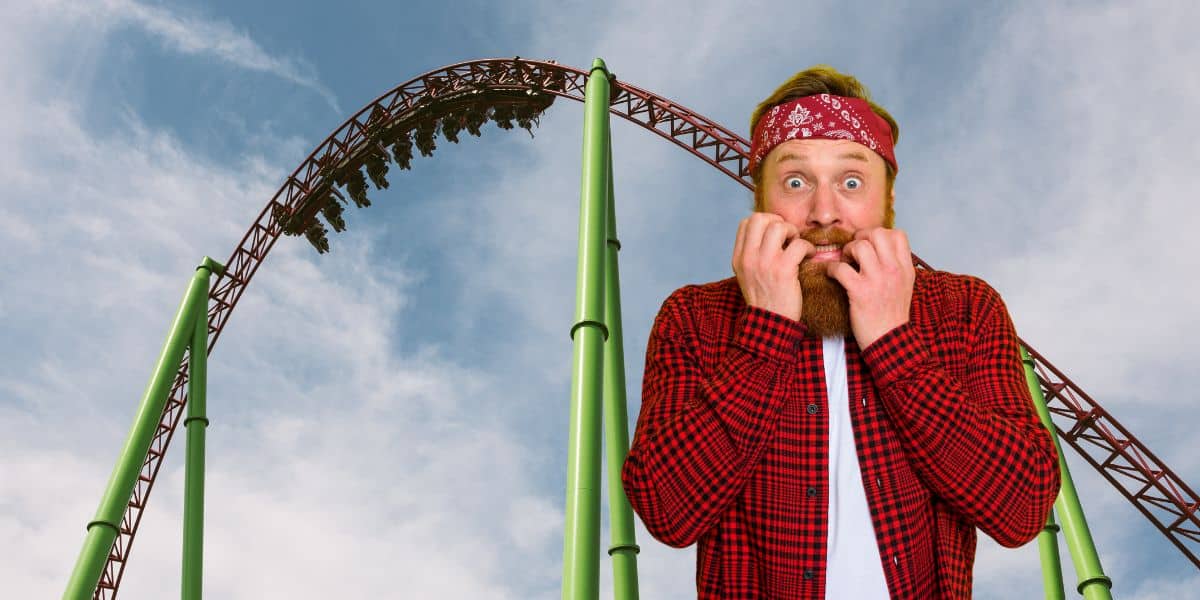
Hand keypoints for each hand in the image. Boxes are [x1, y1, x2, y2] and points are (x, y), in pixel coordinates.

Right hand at [731, 213, 814, 321]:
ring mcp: (765, 263)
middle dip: (778, 222)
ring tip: (796, 244)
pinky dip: (807, 247)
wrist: (770, 323)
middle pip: (760, 218)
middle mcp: (749, 258)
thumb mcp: (748, 274)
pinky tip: (808, 256)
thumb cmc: (764, 298)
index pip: (746, 222)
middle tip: (787, 236)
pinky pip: (798, 244)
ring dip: (792, 232)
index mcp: (739, 257)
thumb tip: (768, 231)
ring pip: (779, 227)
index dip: (764, 222)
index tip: (775, 235)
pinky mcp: (783, 270)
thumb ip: (753, 253)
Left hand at [827, 227, 915, 347]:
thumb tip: (882, 250)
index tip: (870, 243)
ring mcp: (877, 280)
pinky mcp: (860, 292)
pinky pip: (841, 268)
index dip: (880, 234)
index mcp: (905, 268)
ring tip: (845, 261)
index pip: (898, 235)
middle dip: (861, 237)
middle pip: (877, 234)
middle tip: (854, 249)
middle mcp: (893, 270)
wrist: (890, 341)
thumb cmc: (892, 314)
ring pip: (860, 246)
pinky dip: (831, 269)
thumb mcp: (904, 286)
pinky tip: (832, 274)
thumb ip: (896, 266)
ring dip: (847, 250)